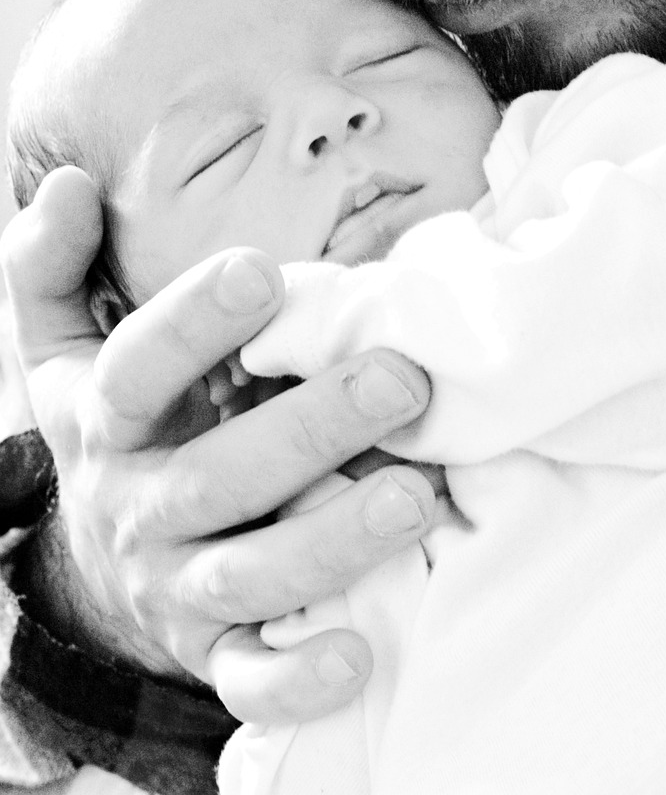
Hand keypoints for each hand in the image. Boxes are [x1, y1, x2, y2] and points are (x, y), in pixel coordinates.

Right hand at [1, 165, 434, 722]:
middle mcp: (140, 507)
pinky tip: (357, 652)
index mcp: (108, 422)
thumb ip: (52, 266)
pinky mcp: (209, 654)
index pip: (139, 368)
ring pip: (245, 576)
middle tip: (404, 379)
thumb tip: (71, 185)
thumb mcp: (62, 348)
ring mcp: (174, 587)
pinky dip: (296, 678)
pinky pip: (247, 678)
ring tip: (416, 497)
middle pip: (217, 477)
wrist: (97, 564)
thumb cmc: (114, 428)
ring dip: (329, 542)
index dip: (194, 322)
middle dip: (310, 431)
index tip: (264, 272)